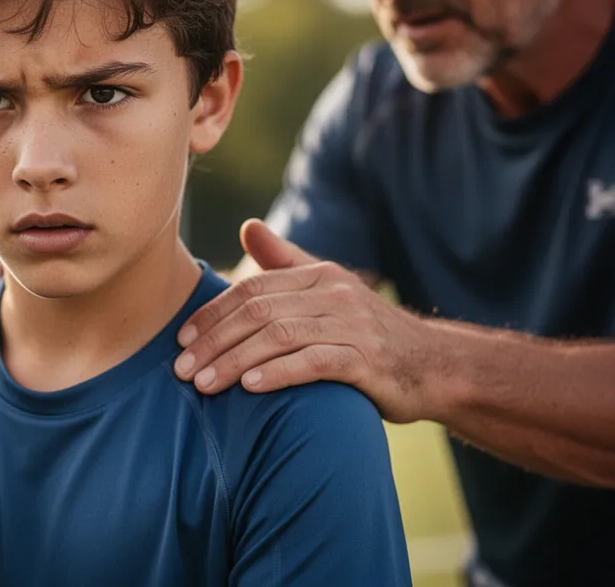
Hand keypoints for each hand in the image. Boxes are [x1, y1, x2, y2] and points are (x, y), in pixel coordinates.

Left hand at [173, 219, 438, 422]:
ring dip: (235, 361)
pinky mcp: (367, 359)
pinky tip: (250, 388)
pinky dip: (278, 373)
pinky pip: (314, 362)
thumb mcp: (328, 291)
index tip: (182, 340)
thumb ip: (285, 262)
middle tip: (181, 370)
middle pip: (258, 312)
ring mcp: (352, 325)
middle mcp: (333, 294)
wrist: (434, 366)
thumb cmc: (369, 332)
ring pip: (279, 337)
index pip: (251, 290)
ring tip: (204, 385)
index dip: (212, 314)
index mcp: (318, 275)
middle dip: (214, 341)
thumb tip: (248, 226)